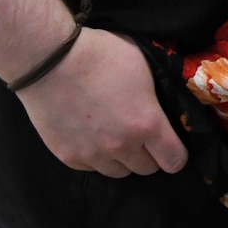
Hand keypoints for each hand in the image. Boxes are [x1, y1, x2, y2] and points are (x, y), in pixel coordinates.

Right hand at [15, 27, 188, 177]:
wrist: (49, 61)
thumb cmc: (101, 55)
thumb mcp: (145, 68)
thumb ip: (157, 97)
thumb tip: (165, 108)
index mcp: (147, 123)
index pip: (174, 160)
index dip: (177, 156)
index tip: (174, 148)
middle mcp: (121, 146)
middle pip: (146, 169)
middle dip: (150, 156)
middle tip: (144, 137)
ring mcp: (92, 154)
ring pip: (118, 172)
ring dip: (123, 159)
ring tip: (117, 137)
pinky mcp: (67, 156)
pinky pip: (91, 168)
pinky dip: (97, 158)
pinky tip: (93, 137)